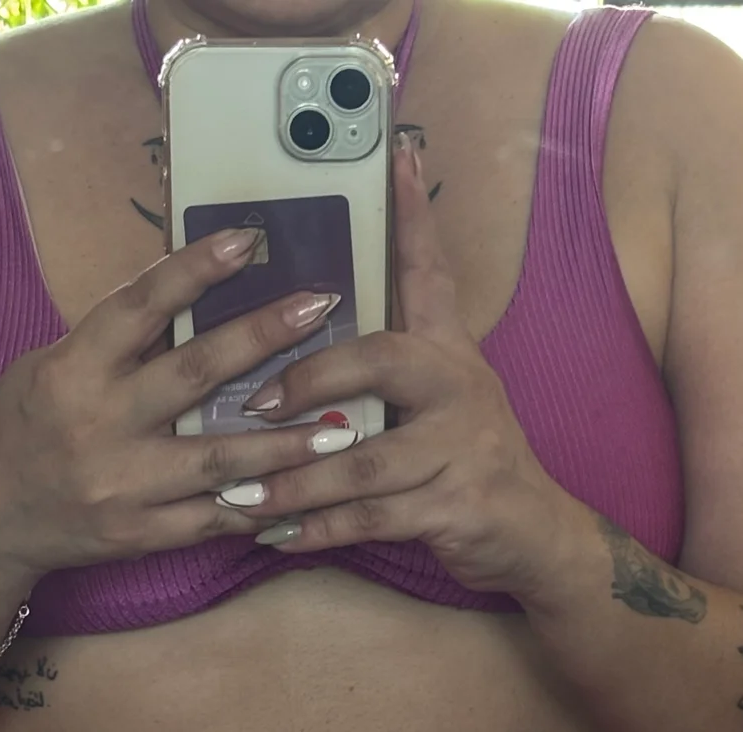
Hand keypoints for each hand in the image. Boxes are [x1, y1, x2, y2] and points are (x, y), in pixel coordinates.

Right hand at [0, 228, 346, 583]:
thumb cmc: (22, 429)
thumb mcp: (50, 367)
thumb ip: (116, 342)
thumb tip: (190, 295)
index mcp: (71, 370)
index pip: (139, 306)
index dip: (195, 269)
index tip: (249, 239)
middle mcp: (98, 425)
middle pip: (193, 374)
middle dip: (263, 338)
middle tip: (321, 308)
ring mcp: (121, 486)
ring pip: (218, 459)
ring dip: (286, 445)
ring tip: (344, 431)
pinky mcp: (137, 535)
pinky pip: (211, 520)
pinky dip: (259, 507)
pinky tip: (305, 493)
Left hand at [228, 137, 573, 604]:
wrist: (533, 534)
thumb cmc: (467, 464)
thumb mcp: (442, 403)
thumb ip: (390, 372)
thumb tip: (307, 344)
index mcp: (449, 356)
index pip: (430, 274)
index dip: (414, 218)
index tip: (399, 153)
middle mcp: (460, 391)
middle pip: (382, 361)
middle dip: (312, 379)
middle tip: (255, 402)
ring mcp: (462, 450)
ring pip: (363, 460)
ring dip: (295, 481)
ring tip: (240, 494)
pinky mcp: (456, 507)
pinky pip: (372, 519)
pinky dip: (319, 531)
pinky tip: (276, 536)